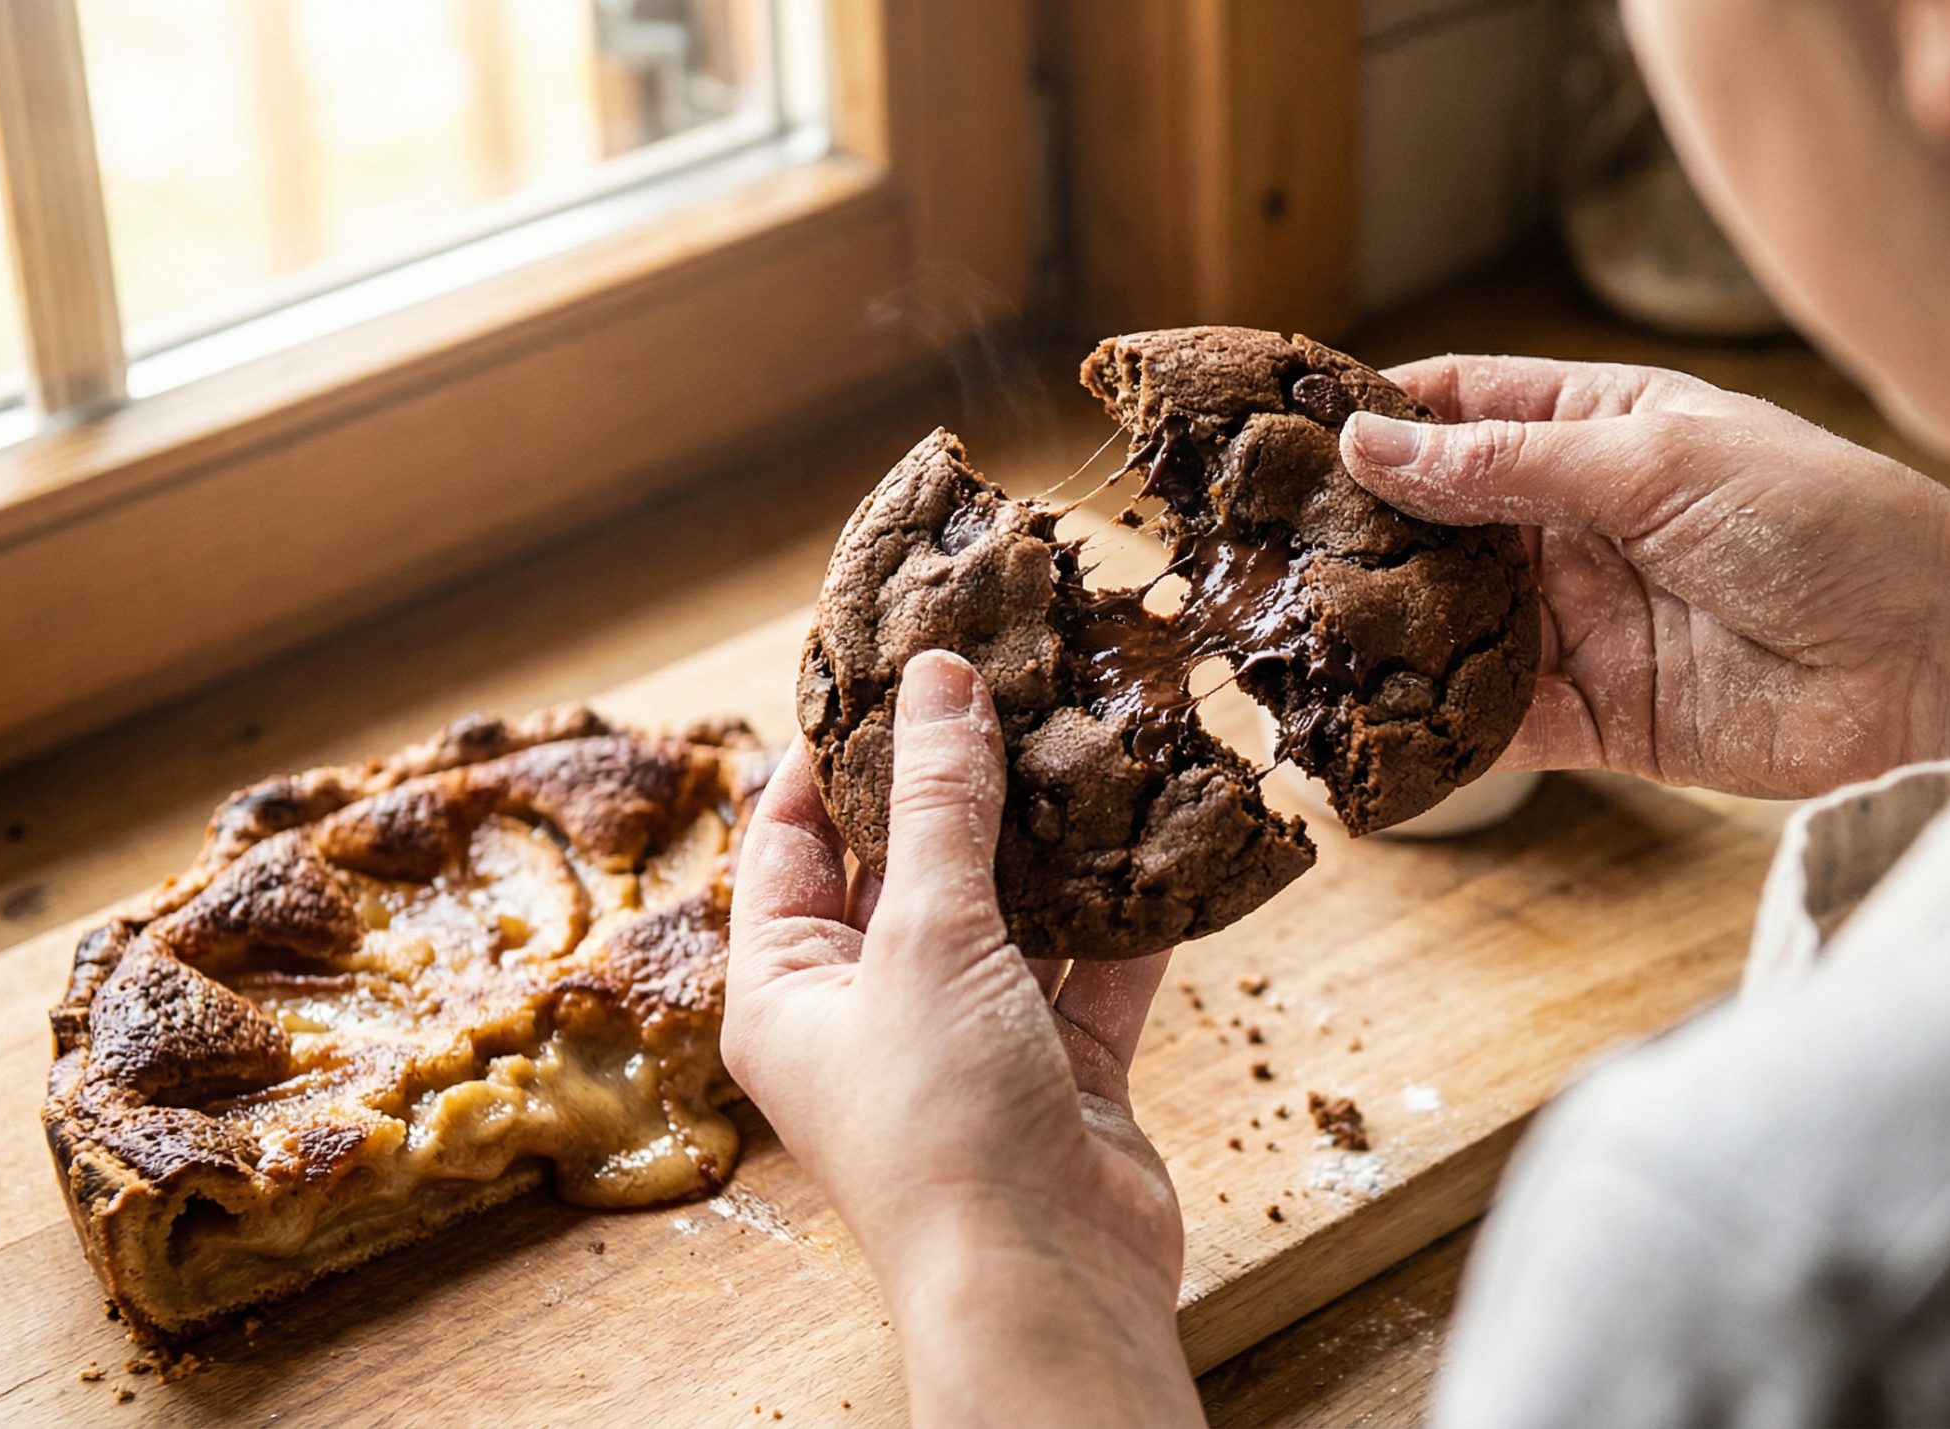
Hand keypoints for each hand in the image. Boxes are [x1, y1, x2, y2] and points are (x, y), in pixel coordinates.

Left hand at [720, 651, 1201, 1428]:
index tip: (884, 672)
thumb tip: (939, 684)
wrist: (1044, 1277)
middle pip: (907, 872)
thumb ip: (943, 807)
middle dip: (958, 786)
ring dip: (1051, 842)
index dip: (831, 757)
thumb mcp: (926, 938)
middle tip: (1005, 683)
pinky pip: (1090, 968)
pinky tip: (1161, 835)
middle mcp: (872, 1014)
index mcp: (788, 990)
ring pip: (1009, 914)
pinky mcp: (1061, 1070)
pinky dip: (1124, 912)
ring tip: (1088, 737)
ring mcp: (971, 1041)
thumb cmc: (940, 1125)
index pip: (791, 846)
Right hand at [1341, 356, 1949, 797]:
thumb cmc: (1827, 524)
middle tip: (1262, 552)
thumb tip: (1369, 446)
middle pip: (1440, 521)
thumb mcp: (1656, 464)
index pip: (1462, 407)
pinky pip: (1496, 721)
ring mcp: (1585, 620)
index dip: (1377, 416)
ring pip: (1455, 623)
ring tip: (1292, 642)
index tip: (1285, 437)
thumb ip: (1508, 467)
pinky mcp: (1599, 718)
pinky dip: (1438, 727)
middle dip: (1361, 535)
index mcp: (1602, 428)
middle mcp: (1580, 521)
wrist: (1936, 664)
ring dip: (1387, 633)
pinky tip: (1374, 728)